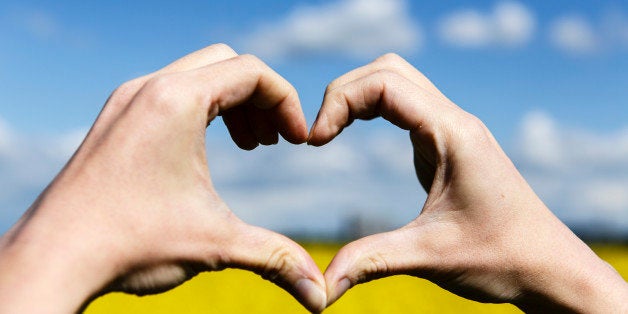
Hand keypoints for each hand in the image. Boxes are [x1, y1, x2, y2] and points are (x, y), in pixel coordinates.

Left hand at [0, 44, 325, 312]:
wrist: (54, 258)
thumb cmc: (130, 242)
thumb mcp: (215, 244)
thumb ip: (276, 259)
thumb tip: (321, 297)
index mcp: (176, 101)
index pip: (252, 71)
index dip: (287, 102)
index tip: (298, 141)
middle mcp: (148, 88)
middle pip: (226, 64)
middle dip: (261, 98)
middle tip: (276, 141)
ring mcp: (126, 100)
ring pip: (197, 75)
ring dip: (232, 102)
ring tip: (252, 145)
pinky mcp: (115, 118)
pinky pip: (169, 92)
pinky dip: (201, 110)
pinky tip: (207, 151)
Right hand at [309, 54, 627, 311]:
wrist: (549, 268)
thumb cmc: (502, 258)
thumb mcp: (429, 257)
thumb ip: (370, 261)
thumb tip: (319, 288)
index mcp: (452, 134)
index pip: (384, 84)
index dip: (340, 102)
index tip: (314, 142)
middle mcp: (454, 121)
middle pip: (388, 70)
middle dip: (344, 91)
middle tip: (318, 133)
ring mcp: (452, 130)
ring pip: (397, 82)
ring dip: (358, 96)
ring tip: (329, 131)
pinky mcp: (448, 144)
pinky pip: (406, 106)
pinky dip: (373, 108)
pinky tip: (355, 132)